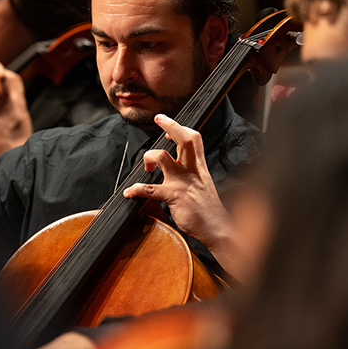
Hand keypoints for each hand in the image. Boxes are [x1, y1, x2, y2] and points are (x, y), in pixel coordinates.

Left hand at [122, 114, 241, 278]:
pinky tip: (130, 192)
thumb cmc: (209, 210)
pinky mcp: (174, 196)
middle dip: (170, 125)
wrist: (217, 228)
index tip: (171, 129)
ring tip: (146, 167)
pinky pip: (150, 189)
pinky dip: (137, 189)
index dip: (182, 129)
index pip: (194, 139)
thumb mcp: (201, 187)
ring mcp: (182, 182)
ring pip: (162, 156)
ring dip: (148, 156)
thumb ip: (188, 177)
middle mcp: (191, 171)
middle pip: (184, 139)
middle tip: (158, 119)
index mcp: (199, 167)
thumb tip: (171, 175)